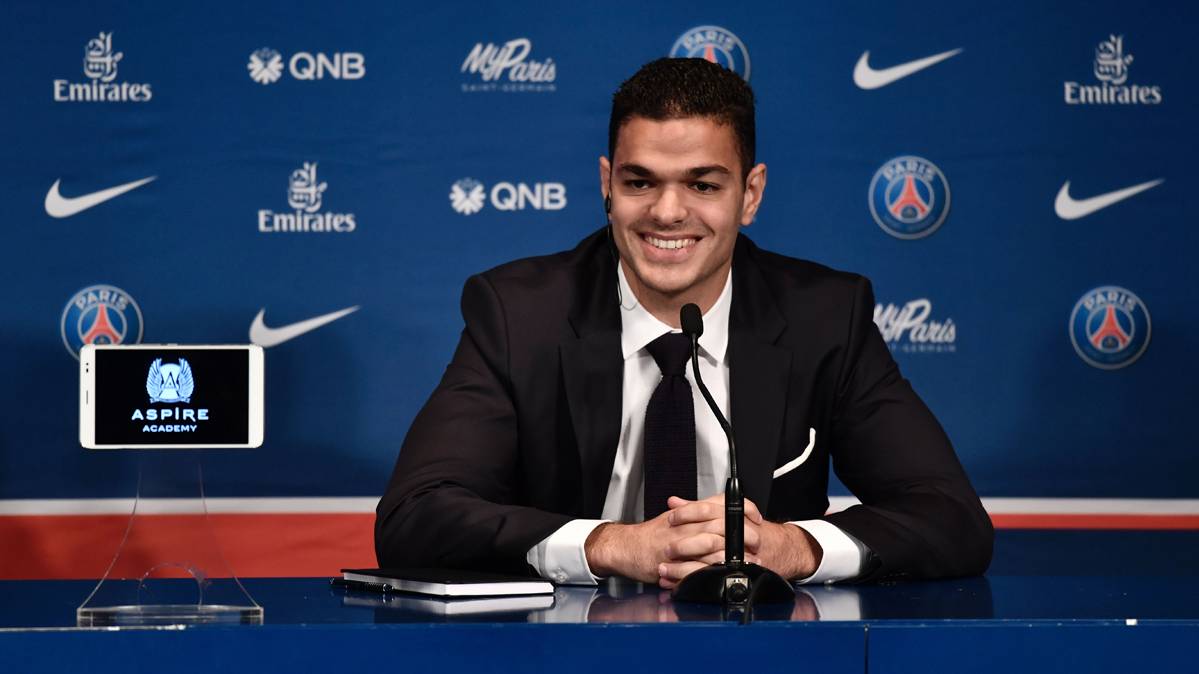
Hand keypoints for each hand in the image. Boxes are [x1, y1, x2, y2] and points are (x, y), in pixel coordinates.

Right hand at [584, 498, 758, 582]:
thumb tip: (719, 510)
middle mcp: (686, 523)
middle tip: (758, 542)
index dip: (742, 507)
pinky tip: (727, 573)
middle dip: (744, 532)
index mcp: (688, 511)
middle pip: (722, 522)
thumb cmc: (650, 535)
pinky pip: (699, 564)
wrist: (625, 547)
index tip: (755, 517)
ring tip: (751, 561)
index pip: (721, 502)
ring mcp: (680, 541)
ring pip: (714, 542)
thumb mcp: (675, 518)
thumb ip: (696, 513)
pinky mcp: (674, 560)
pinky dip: (716, 568)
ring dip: (736, 553)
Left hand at [657, 494, 822, 588]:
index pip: (709, 509)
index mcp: (733, 515)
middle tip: (665, 548)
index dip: (688, 513)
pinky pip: (713, 578)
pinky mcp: (739, 571)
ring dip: (684, 568)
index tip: (671, 518)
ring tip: (665, 570)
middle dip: (683, 544)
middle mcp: (738, 533)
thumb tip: (674, 502)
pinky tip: (678, 584)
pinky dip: (693, 582)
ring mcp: (739, 554)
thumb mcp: (725, 512)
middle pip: (708, 537)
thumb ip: (699, 507)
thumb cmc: (750, 528)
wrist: (780, 548)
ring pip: (708, 562)